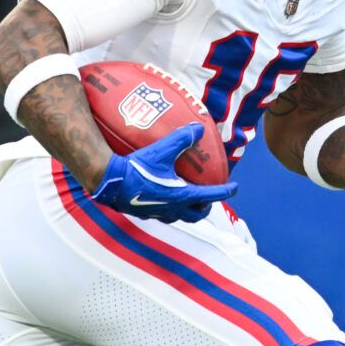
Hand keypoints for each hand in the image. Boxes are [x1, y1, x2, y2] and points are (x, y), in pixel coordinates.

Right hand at [91, 122, 237, 223]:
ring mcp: (160, 214)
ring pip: (181, 217)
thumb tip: (198, 128)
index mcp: (182, 196)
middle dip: (206, 206)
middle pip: (198, 213)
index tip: (235, 187)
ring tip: (189, 199)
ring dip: (189, 210)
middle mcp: (174, 209)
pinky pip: (165, 215)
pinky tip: (165, 199)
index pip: (211, 196)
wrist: (110, 183)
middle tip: (209, 197)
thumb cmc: (137, 168)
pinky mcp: (146, 214)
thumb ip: (181, 139)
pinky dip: (172, 209)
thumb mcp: (161, 151)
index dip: (226, 191)